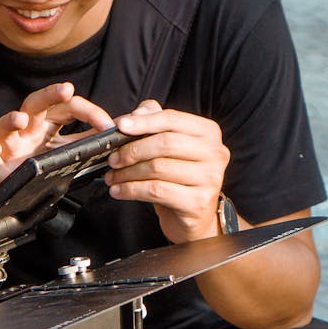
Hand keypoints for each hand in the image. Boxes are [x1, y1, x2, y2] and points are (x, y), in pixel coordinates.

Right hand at [0, 82, 113, 208]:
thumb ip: (86, 140)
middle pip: (35, 104)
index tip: (109, 126)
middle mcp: (26, 130)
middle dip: (49, 94)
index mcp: (46, 124)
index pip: (68, 107)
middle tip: (66, 90)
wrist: (12, 196)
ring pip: (4, 125)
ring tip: (20, 120)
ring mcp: (8, 145)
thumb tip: (116, 131)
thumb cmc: (37, 168)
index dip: (89, 112)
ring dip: (11, 120)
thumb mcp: (65, 152)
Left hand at [105, 100, 231, 242]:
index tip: (121, 126)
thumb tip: (137, 112)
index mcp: (208, 133)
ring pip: (158, 168)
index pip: (172, 119)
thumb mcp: (169, 149)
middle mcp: (215, 153)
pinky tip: (118, 191)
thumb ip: (156, 124)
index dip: (144, 121)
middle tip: (112, 159)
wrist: (194, 217)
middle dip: (132, 150)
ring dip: (127, 173)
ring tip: (112, 177)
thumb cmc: (179, 178)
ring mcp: (210, 178)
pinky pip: (156, 191)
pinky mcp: (198, 201)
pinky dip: (131, 190)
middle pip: (165, 143)